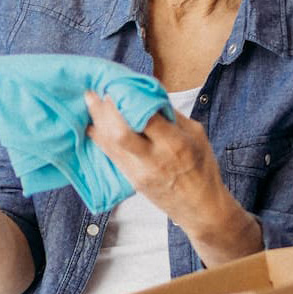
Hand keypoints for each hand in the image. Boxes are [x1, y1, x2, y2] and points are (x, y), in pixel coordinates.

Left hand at [84, 89, 259, 262]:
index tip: (119, 85)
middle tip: (94, 93)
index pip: (147, 117)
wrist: (201, 208)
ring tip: (89, 102)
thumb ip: (172, 116)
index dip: (129, 99)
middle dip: (104, 110)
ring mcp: (141, 173)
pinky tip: (94, 126)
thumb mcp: (197, 136)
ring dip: (97, 121)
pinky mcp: (132, 181)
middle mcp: (155, 159)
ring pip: (111, 144)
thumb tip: (149, 94)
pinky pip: (111, 156)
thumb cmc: (203, 168)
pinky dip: (101, 138)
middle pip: (121, 133)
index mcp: (176, 144)